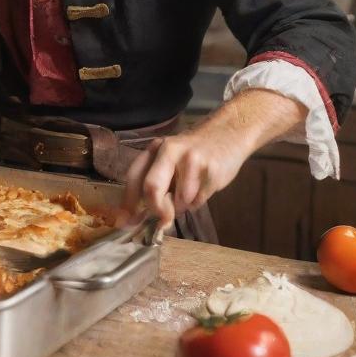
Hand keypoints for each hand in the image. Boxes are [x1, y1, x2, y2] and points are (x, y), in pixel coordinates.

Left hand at [117, 131, 248, 233]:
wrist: (228, 133)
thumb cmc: (193, 152)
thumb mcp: (169, 159)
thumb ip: (155, 182)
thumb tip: (137, 217)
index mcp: (154, 149)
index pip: (134, 177)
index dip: (128, 203)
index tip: (126, 223)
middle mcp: (169, 151)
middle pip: (151, 188)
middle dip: (156, 210)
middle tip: (163, 220)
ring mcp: (190, 160)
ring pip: (179, 201)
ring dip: (183, 206)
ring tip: (191, 191)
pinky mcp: (210, 170)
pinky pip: (198, 200)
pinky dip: (198, 201)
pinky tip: (204, 186)